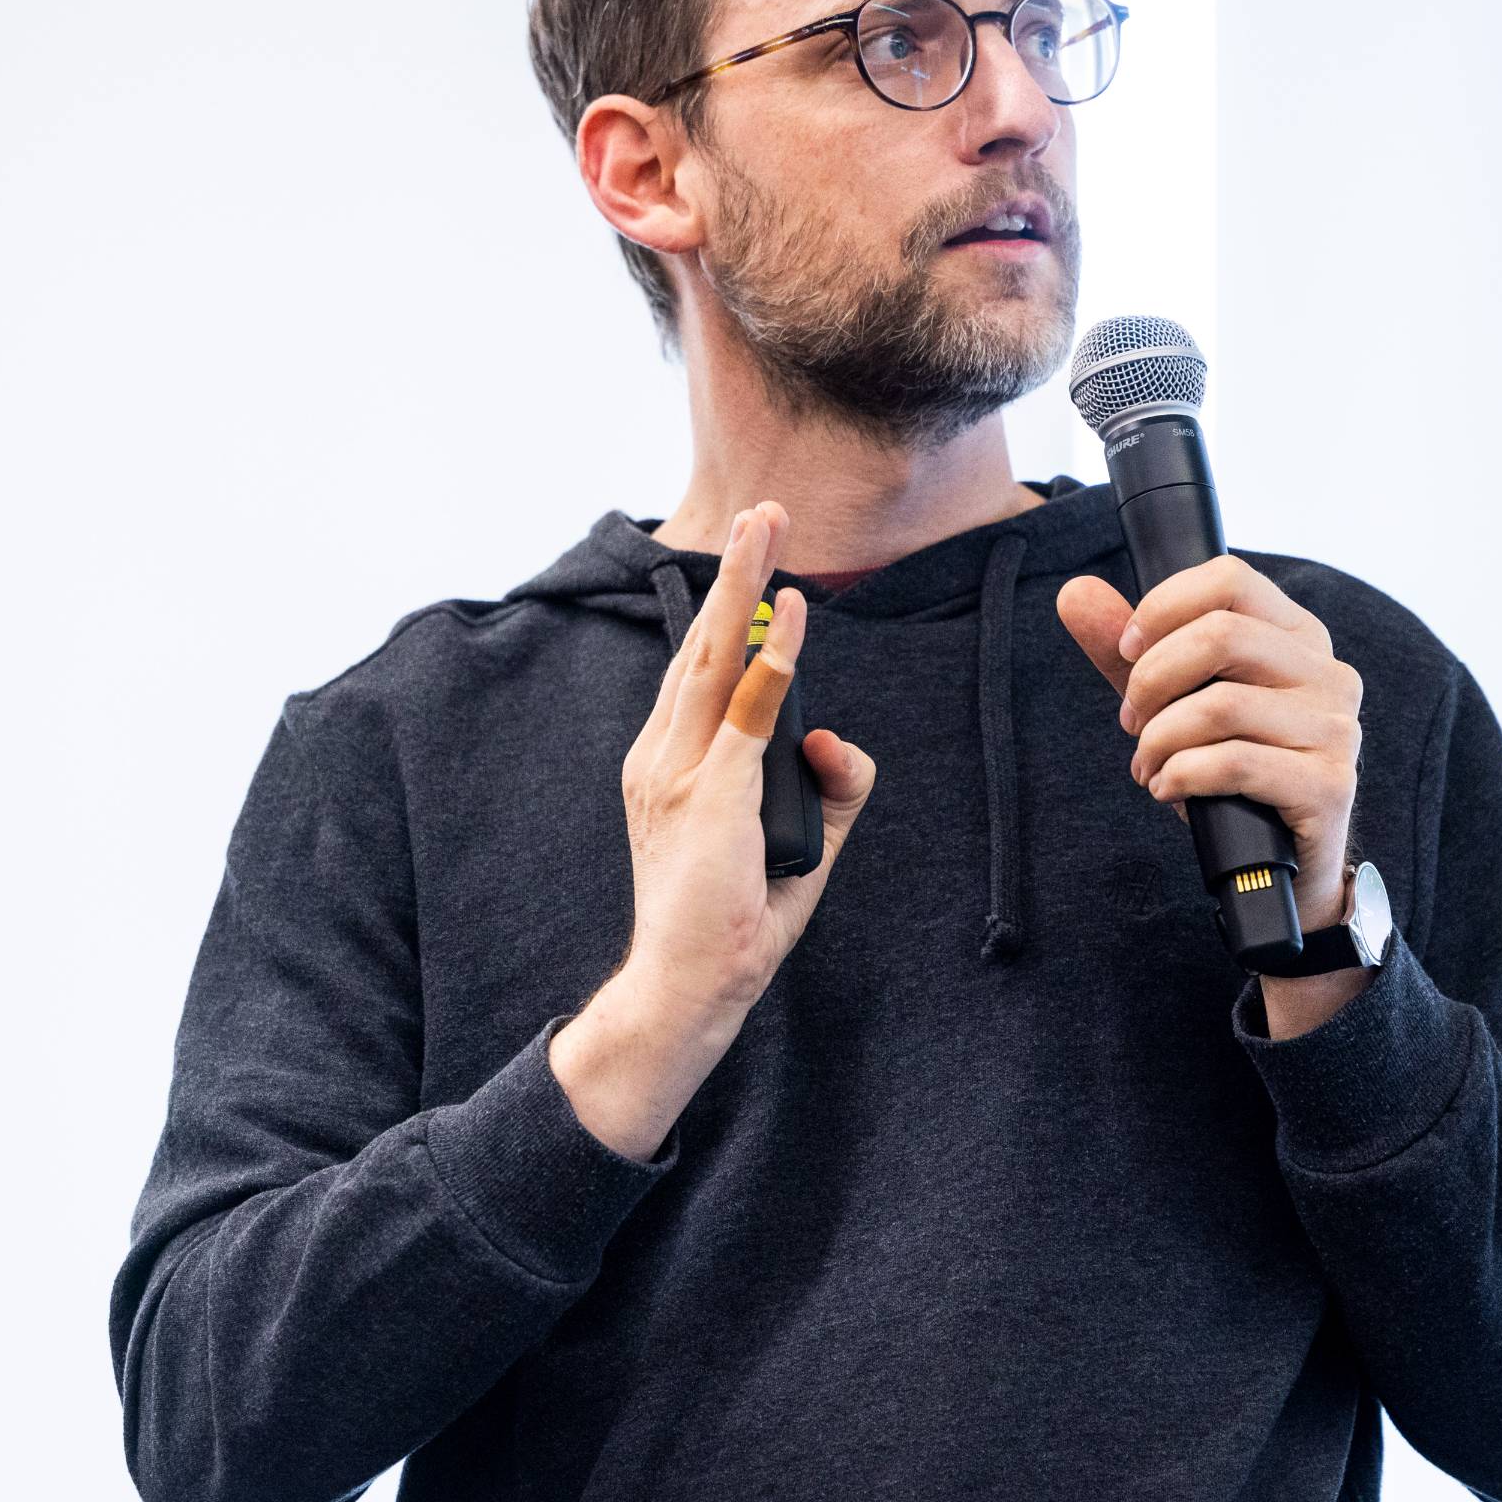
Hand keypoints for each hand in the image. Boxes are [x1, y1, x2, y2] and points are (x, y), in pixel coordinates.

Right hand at [617, 500, 878, 1023]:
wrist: (685, 986)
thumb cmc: (731, 921)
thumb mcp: (800, 845)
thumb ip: (827, 786)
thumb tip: (839, 739)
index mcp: (667, 765)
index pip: (699, 672)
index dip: (727, 611)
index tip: (751, 559)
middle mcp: (663, 758)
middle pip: (702, 646)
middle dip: (735, 575)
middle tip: (760, 514)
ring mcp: (681, 774)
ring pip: (718, 661)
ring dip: (746, 590)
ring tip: (767, 531)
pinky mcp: (710, 796)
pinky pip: (749, 716)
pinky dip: (775, 663)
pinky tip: (795, 619)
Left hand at [1055, 556, 1362, 943]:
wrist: (1277, 867)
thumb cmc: (1229, 774)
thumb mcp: (1173, 703)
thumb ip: (1129, 651)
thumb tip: (1074, 592)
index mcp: (1298, 637)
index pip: (1229, 579)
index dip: (1162, 608)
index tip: (1127, 651)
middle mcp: (1328, 673)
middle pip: (1220, 636)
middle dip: (1152, 680)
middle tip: (1130, 721)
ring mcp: (1334, 729)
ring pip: (1220, 706)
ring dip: (1160, 740)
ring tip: (1149, 765)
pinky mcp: (1328, 784)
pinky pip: (1234, 762)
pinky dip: (1182, 776)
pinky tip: (1169, 789)